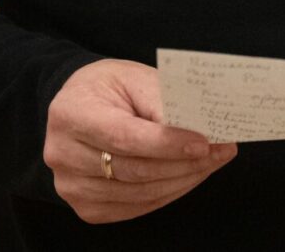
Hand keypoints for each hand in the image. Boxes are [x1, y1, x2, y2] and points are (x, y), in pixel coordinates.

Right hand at [44, 59, 237, 223]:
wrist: (79, 105)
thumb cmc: (110, 88)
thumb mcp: (134, 77)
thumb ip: (162, 100)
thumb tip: (199, 127)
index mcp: (71, 112)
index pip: (124, 136)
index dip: (166, 144)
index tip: (203, 142)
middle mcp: (63, 153)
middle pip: (134, 170)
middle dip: (184, 163)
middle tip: (221, 150)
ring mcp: (70, 186)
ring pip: (138, 193)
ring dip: (182, 180)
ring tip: (212, 161)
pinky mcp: (85, 207)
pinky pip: (135, 208)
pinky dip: (168, 193)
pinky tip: (188, 176)